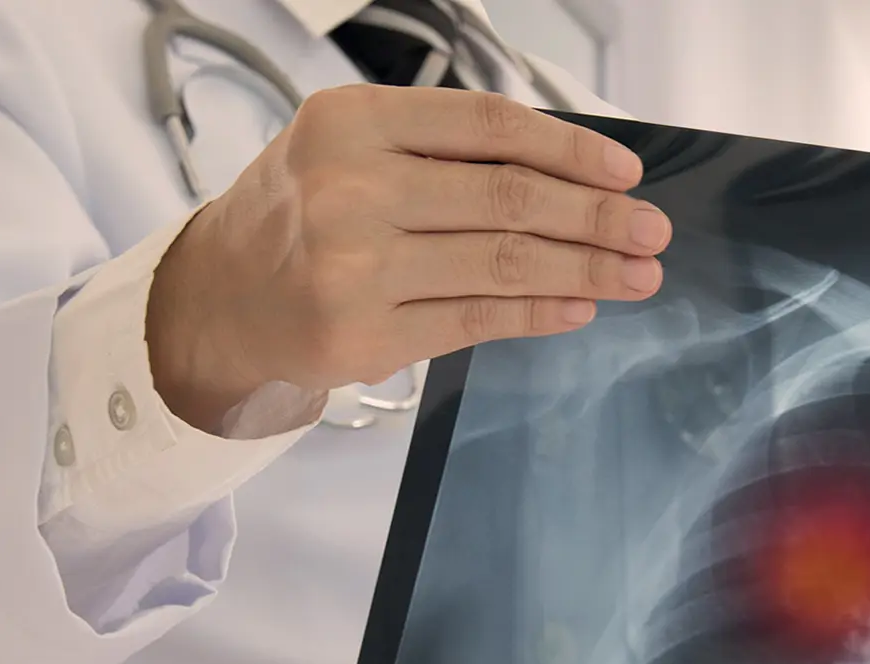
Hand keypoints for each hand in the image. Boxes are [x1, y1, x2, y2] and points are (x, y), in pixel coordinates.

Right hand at [145, 85, 668, 432]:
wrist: (218, 296)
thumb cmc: (303, 212)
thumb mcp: (352, 149)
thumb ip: (446, 151)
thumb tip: (573, 175)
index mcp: (352, 122)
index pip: (489, 127)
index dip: (570, 149)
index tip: (625, 172)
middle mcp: (348, 188)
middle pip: (507, 199)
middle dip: (596, 218)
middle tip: (651, 230)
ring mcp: (354, 267)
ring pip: (501, 264)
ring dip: (585, 270)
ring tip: (637, 275)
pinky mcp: (363, 336)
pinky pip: (476, 321)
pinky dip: (540, 313)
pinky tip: (581, 305)